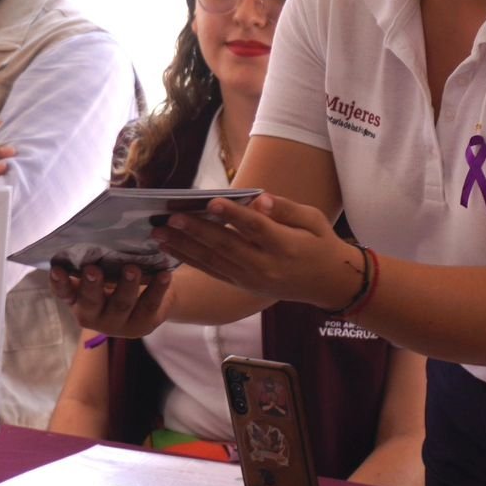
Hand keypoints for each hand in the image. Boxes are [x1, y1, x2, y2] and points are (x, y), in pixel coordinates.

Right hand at [49, 263, 172, 338]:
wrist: (149, 299)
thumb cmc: (115, 279)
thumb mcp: (101, 273)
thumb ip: (92, 261)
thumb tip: (88, 231)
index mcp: (78, 300)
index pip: (64, 292)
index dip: (59, 282)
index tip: (56, 269)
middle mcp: (93, 316)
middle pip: (91, 301)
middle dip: (92, 286)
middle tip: (93, 269)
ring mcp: (118, 324)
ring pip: (121, 304)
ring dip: (126, 286)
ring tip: (132, 269)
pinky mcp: (142, 325)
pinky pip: (149, 305)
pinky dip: (157, 289)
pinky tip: (164, 275)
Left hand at [155, 193, 359, 307]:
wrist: (327, 283)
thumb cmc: (320, 242)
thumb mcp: (313, 219)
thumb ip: (285, 209)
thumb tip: (259, 200)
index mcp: (286, 246)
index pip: (256, 228)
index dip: (234, 215)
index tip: (211, 201)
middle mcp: (266, 265)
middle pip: (227, 246)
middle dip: (196, 231)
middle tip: (170, 217)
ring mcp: (252, 278)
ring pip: (214, 261)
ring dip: (184, 247)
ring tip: (159, 233)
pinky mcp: (243, 285)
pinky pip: (213, 272)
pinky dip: (190, 260)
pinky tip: (170, 248)